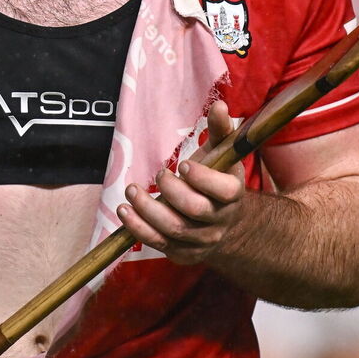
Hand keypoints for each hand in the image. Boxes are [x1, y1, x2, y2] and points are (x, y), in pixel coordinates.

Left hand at [116, 100, 244, 263]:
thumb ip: (221, 130)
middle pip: (195, 210)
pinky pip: (158, 243)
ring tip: (131, 191)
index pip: (224, 191)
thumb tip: (220, 105)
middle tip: (158, 174)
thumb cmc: (217, 180)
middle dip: (171, 191)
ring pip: (173, 229)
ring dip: (147, 210)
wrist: (224, 223)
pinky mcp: (183, 252)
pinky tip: (125, 212)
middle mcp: (220, 221)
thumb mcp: (222, 155)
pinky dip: (138, 228)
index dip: (202, 178)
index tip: (182, 164)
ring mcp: (201, 240)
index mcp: (233, 195)